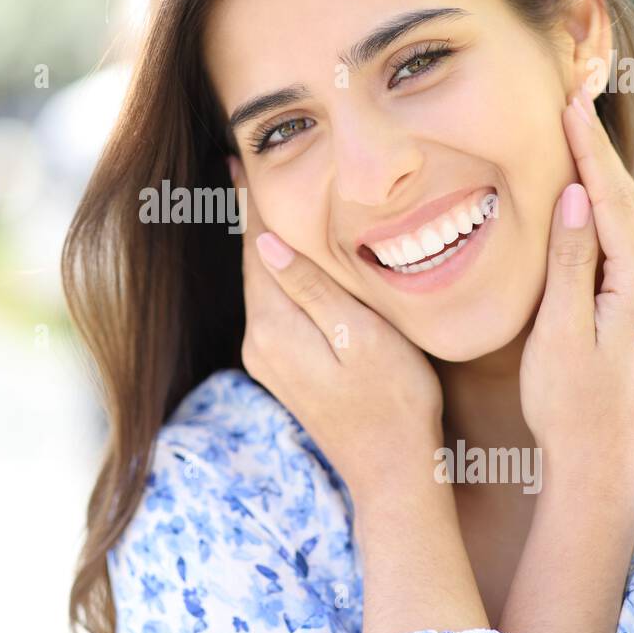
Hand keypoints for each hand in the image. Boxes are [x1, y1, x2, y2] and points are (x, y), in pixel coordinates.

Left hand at [228, 157, 443, 504]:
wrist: (393, 474)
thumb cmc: (394, 401)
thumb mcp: (360, 336)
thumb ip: (311, 288)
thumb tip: (264, 240)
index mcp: (273, 328)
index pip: (257, 248)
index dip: (252, 201)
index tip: (239, 158)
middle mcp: (259, 342)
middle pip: (254, 262)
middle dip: (253, 214)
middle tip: (245, 162)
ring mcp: (268, 359)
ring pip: (264, 283)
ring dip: (266, 242)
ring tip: (264, 196)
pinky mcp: (284, 368)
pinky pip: (275, 304)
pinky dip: (279, 272)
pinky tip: (288, 255)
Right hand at [518, 83, 633, 479]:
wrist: (596, 465)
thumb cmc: (567, 403)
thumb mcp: (559, 331)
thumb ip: (571, 262)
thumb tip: (575, 197)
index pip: (613, 202)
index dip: (588, 152)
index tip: (567, 105)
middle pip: (628, 205)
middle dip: (598, 153)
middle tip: (575, 99)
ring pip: (628, 226)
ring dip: (602, 181)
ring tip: (579, 134)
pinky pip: (625, 250)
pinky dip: (605, 216)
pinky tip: (589, 199)